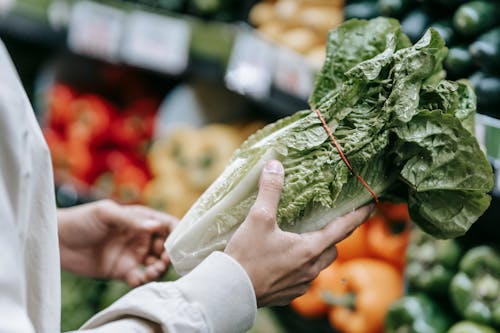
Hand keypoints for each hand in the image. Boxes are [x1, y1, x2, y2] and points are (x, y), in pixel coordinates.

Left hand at [58, 200, 177, 286]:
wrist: (57, 241)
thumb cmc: (81, 220)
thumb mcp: (106, 213)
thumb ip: (131, 220)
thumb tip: (155, 226)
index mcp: (140, 219)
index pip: (166, 224)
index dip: (177, 232)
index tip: (180, 242)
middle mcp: (140, 236)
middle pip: (166, 246)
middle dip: (170, 254)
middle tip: (165, 260)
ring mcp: (132, 254)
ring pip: (156, 263)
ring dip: (160, 268)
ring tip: (153, 270)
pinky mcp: (123, 271)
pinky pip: (141, 278)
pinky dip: (145, 280)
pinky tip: (140, 278)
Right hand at [225, 160, 373, 306]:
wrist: (231, 291)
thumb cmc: (247, 255)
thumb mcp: (258, 218)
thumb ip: (270, 190)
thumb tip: (275, 165)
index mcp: (310, 249)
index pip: (343, 229)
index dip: (358, 216)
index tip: (372, 206)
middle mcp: (311, 269)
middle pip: (332, 249)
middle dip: (334, 235)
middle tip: (328, 223)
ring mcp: (301, 284)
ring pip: (318, 265)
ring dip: (317, 252)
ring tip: (303, 240)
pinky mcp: (288, 294)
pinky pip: (303, 278)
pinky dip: (300, 266)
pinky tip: (285, 260)